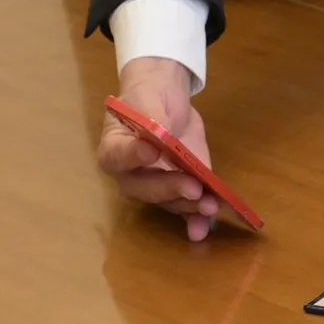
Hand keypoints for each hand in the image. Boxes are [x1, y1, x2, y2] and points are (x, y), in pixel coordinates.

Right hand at [98, 57, 218, 241]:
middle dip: (170, 189)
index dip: (133, 157)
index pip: (118, 156)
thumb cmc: (149, 96)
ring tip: (209, 206)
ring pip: (167, 201)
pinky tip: (205, 228)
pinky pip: (183, 208)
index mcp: (114, 148)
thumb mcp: (149, 98)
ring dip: (188, 207)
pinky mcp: (178, 189)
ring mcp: (155, 185)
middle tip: (193, 189)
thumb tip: (159, 135)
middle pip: (144, 188)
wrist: (166, 98)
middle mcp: (130, 174)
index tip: (152, 153)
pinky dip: (195, 220)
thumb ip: (152, 117)